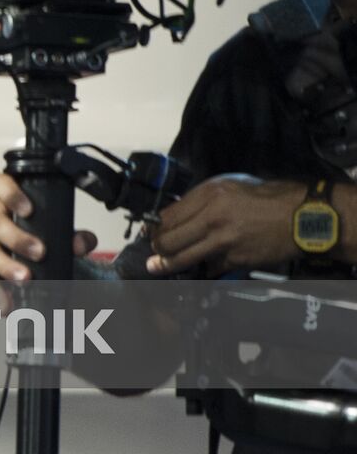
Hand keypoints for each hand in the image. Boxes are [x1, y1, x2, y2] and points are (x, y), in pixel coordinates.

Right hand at [0, 173, 97, 281]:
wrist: (34, 261)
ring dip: (4, 265)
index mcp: (8, 199)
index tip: (28, 210)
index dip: (9, 193)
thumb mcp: (60, 233)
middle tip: (39, 253)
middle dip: (15, 237)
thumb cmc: (43, 238)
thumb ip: (74, 236)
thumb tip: (81, 242)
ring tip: (25, 281)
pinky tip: (7, 301)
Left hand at [145, 174, 299, 274]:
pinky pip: (210, 266)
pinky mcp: (236, 259)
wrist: (303, 217)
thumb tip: (175, 216)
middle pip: (168, 240)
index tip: (149, 233)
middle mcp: (212, 217)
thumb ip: (200, 201)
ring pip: (182, 258)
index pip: (166, 216)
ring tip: (158, 266)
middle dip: (157, 248)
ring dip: (167, 264)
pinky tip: (200, 266)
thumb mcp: (229, 186)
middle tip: (154, 252)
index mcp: (209, 195)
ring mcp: (223, 241)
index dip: (153, 228)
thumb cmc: (267, 197)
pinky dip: (204, 267)